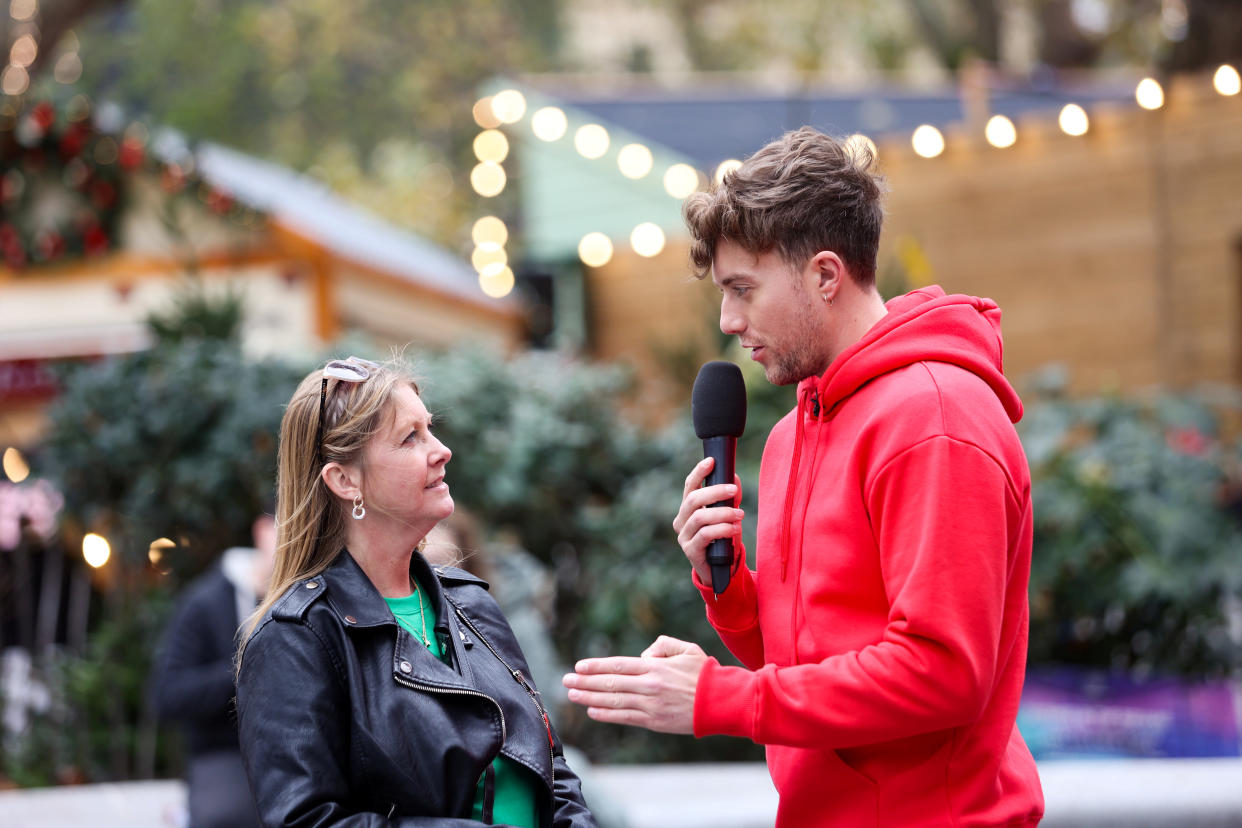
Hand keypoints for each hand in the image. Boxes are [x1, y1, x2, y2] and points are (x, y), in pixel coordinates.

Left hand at [562, 636, 707, 734]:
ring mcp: (650, 705)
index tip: (579, 667)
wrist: (721, 702)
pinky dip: (606, 714)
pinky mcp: (654, 721)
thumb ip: (661, 645)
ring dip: (589, 697)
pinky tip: (592, 710)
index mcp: (654, 667)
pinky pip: (625, 717)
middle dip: (585, 682)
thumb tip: (642, 655)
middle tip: (566, 680)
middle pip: (610, 683)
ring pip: (613, 701)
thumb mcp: (685, 649)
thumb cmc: (704, 673)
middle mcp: (648, 685)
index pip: (618, 665)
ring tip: (572, 695)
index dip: (596, 666)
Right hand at [672, 458, 743, 582]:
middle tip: (734, 490)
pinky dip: (722, 529)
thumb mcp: (727, 515)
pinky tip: (735, 528)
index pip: (690, 486)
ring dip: (722, 513)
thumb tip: (734, 477)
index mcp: (688, 508)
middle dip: (715, 492)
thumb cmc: (723, 539)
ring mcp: (684, 536)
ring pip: (700, 517)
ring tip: (739, 514)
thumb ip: (730, 498)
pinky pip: (706, 535)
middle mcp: (681, 520)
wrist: (721, 570)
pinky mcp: (690, 550)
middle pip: (693, 499)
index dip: (699, 472)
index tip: (712, 461)